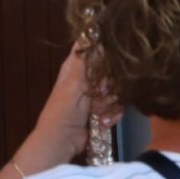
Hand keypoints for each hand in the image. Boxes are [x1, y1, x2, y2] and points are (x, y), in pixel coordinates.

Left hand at [18, 46, 114, 170]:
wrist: (62, 141)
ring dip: (110, 102)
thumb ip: (86, 63)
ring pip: (116, 88)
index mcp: (75, 66)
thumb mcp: (74, 85)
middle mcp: (86, 77)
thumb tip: (94, 37)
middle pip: (109, 68)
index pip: (89, 46)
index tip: (108, 56)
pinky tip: (103, 122)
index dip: (100, 47)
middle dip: (109, 82)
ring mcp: (96, 94)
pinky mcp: (104, 109)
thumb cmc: (63, 111)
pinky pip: (117, 105)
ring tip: (98, 111)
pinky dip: (112, 114)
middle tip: (102, 91)